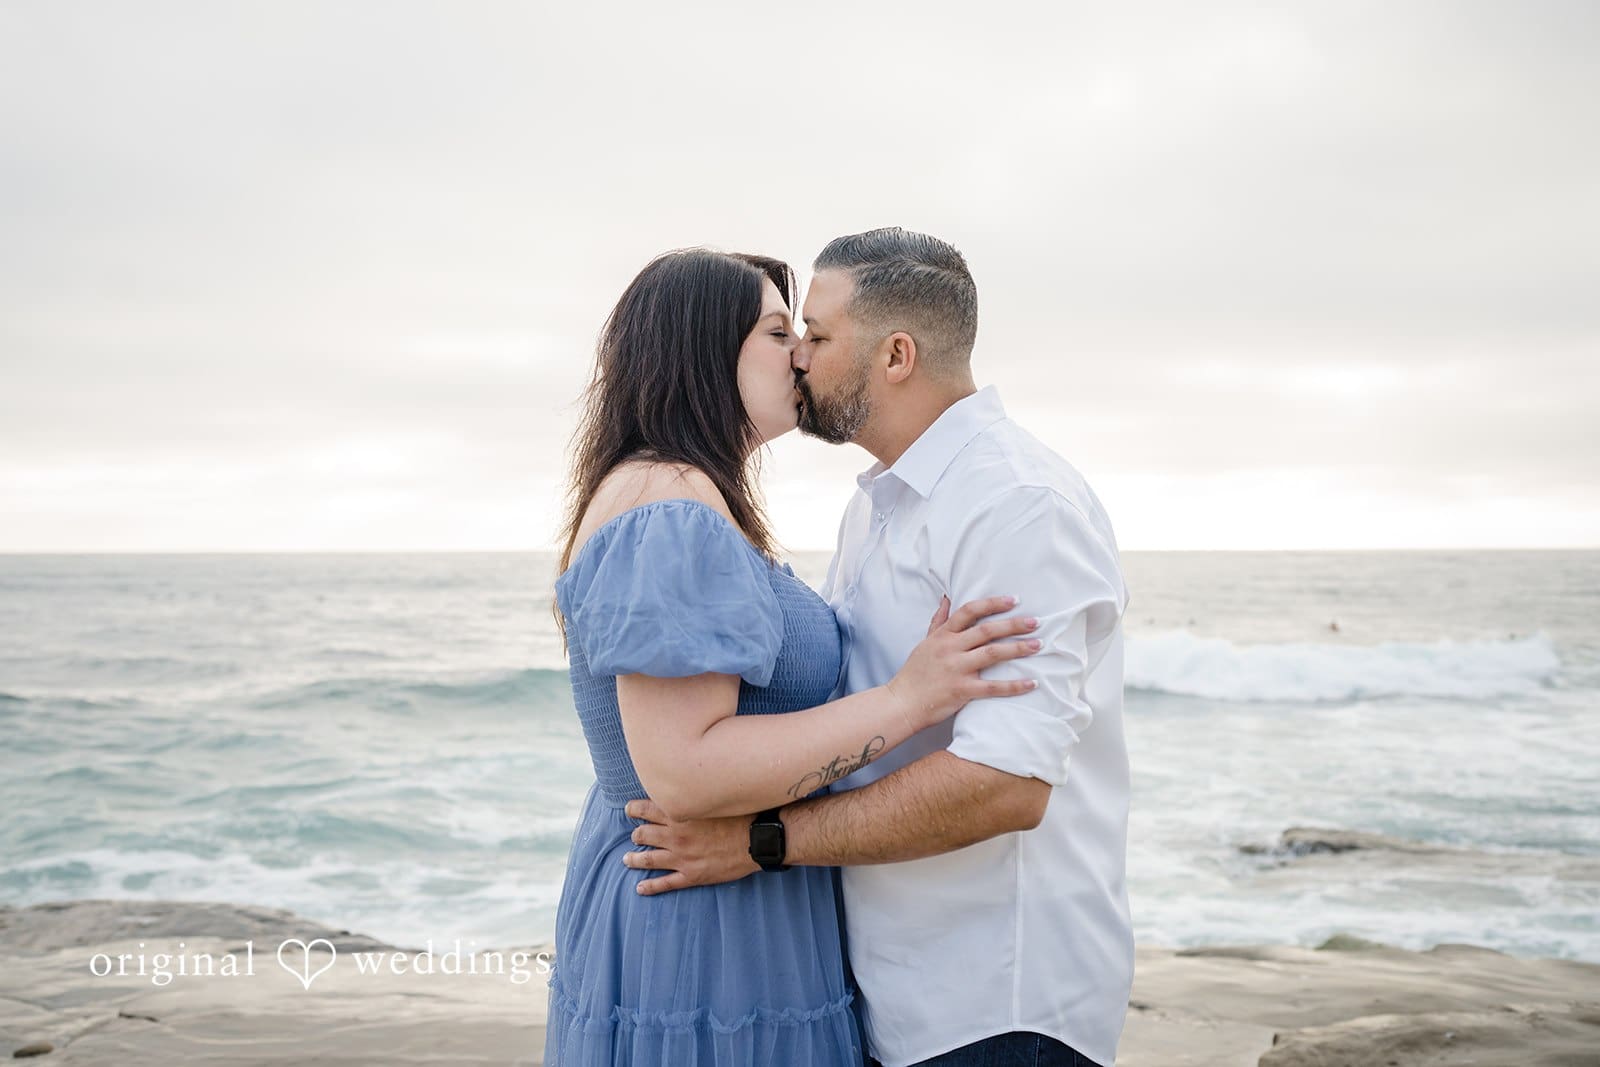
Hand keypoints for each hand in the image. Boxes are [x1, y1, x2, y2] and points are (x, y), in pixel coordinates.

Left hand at [620, 798, 759, 894]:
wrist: (756, 840)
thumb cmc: (739, 815)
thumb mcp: (713, 797)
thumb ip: (695, 793)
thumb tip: (684, 784)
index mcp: (679, 815)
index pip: (646, 809)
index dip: (634, 809)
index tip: (630, 809)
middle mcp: (676, 836)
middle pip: (643, 834)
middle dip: (636, 834)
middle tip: (635, 835)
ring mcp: (682, 858)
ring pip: (649, 859)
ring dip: (634, 859)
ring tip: (626, 859)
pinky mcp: (692, 875)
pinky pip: (665, 883)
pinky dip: (650, 886)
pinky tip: (640, 888)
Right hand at [885, 594, 1040, 731]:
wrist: (902, 702)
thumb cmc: (915, 673)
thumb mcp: (925, 642)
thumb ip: (939, 620)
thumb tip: (947, 597)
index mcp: (943, 635)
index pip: (969, 611)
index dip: (992, 604)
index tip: (1013, 600)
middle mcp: (950, 648)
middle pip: (987, 630)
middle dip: (1013, 624)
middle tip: (1035, 621)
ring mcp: (956, 669)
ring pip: (992, 653)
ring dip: (1018, 648)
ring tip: (1038, 645)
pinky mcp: (962, 690)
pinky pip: (993, 687)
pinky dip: (1014, 685)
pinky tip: (1031, 683)